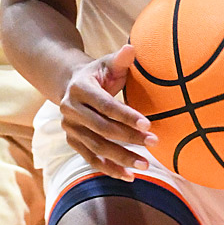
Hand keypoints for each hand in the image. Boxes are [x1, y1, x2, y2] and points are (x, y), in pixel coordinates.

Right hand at [59, 44, 157, 180]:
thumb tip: (132, 48)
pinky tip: (128, 176)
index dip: (126, 115)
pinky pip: (90, 158)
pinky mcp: (72, 141)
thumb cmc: (98, 72)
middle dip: (129, 138)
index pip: (106, 105)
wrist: (72, 84)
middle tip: (154, 143)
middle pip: (102, 129)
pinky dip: (109, 169)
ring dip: (121, 158)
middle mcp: (70, 110)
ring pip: (97, 148)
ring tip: (145, 164)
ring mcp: (69, 128)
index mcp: (80, 88)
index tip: (148, 124)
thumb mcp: (108, 62)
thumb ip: (121, 58)